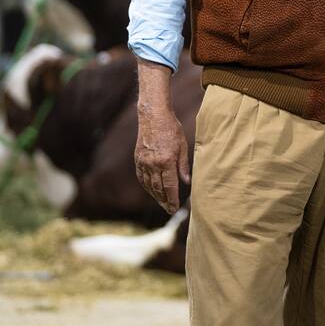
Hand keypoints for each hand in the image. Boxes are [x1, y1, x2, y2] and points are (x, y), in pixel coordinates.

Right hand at [134, 60, 189, 214]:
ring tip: (162, 202)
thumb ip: (183, 165)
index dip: (172, 199)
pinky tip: (152, 190)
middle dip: (164, 201)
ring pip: (149, 185)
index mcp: (166, 161)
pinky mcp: (138, 159)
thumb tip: (186, 181)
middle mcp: (153, 164)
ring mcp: (143, 162)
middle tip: (169, 209)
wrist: (153, 116)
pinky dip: (147, 186)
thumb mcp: (182, 146)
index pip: (170, 186)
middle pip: (158, 189)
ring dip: (155, 196)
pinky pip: (142, 177)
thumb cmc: (171, 129)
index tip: (174, 208)